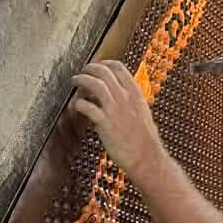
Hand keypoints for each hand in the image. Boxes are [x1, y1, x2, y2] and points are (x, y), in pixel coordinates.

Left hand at [69, 60, 166, 185]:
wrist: (147, 158)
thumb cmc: (144, 140)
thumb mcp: (142, 113)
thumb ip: (130, 102)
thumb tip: (116, 96)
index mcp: (136, 94)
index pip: (119, 68)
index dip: (105, 64)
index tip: (97, 66)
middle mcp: (125, 98)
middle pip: (104, 72)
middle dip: (89, 68)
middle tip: (82, 72)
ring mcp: (115, 110)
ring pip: (95, 84)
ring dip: (82, 79)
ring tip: (75, 81)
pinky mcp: (105, 124)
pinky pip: (87, 107)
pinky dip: (78, 103)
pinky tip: (75, 106)